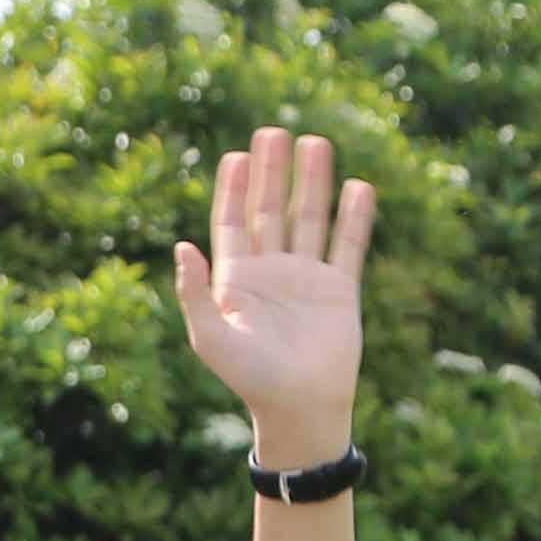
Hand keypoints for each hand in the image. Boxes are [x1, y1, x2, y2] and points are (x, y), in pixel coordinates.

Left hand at [173, 127, 374, 468]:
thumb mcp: (211, 338)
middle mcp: (271, 272)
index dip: (232, 189)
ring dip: (311, 182)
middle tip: (274, 131)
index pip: (231, 222)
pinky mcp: (340, 290)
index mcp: (236, 279)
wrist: (299, 408)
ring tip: (316, 142)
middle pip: (269, 210)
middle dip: (271, 173)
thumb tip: (182, 247)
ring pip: (309, 218)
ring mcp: (306, 278)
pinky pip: (348, 245)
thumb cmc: (249, 379)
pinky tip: (358, 186)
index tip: (236, 154)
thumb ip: (194, 293)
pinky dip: (354, 217)